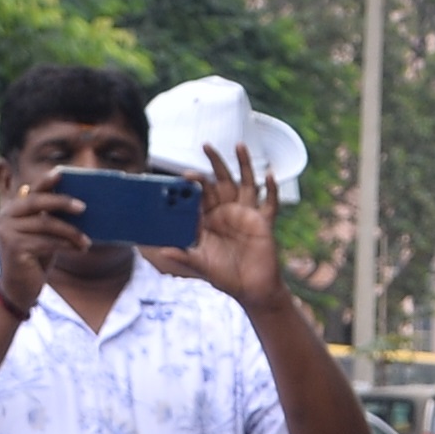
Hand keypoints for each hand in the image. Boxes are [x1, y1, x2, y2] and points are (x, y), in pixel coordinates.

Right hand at [0, 176, 93, 312]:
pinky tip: (80, 249)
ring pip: (45, 224)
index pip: (30, 191)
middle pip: (36, 202)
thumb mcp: (40, 234)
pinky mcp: (14, 247)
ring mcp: (6, 232)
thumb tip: (74, 202)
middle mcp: (3, 217)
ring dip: (70, 232)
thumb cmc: (33, 260)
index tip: (62, 173)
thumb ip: (47, 216)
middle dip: (62, 202)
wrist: (18, 291)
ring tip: (85, 241)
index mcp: (9, 210)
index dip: (45, 181)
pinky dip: (66, 245)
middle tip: (84, 207)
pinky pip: (46, 241)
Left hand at [148, 146, 288, 313]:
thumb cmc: (224, 277)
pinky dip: (272, 190)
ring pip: (246, 183)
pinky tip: (270, 175)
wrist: (251, 289)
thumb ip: (184, 257)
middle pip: (221, 181)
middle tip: (206, 146)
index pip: (200, 195)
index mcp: (209, 219)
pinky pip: (270, 203)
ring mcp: (245, 213)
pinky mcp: (263, 221)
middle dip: (214, 163)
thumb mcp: (202, 266)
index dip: (194, 184)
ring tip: (239, 145)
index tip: (185, 176)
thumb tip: (163, 251)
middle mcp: (226, 211)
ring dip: (243, 164)